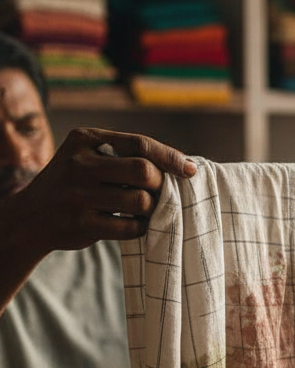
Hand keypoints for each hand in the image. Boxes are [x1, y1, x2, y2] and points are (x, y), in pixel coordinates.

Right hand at [7, 127, 196, 255]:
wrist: (31, 217)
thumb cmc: (75, 184)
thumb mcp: (88, 157)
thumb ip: (124, 156)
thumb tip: (182, 166)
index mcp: (83, 139)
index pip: (139, 144)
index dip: (170, 157)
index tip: (190, 170)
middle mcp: (79, 164)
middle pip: (143, 171)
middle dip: (160, 185)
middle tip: (159, 193)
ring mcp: (78, 195)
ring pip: (141, 201)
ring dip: (152, 209)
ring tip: (144, 210)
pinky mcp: (82, 224)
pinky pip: (131, 227)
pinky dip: (140, 228)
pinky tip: (134, 224)